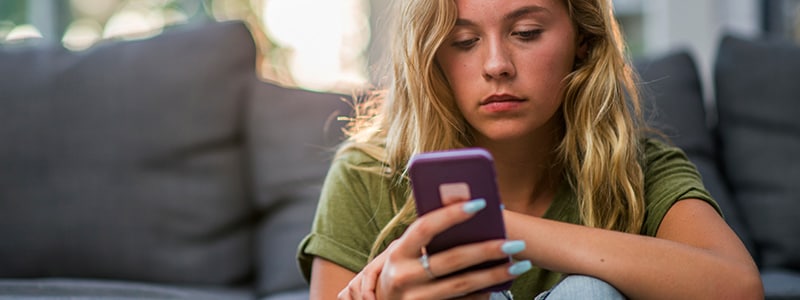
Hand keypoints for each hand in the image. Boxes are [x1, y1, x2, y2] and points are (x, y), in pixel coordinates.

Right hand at [344, 198, 530, 299]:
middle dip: (486, 250)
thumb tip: (468, 207)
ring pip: (462, 285)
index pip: (425, 228)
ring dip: (494, 274)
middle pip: (451, 260)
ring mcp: (416, 299)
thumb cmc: (403, 268)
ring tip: (520, 264)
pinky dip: (483, 293)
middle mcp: (404, 277)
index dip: (451, 214)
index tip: (481, 203)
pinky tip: (502, 283)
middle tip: (515, 242)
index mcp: (398, 253)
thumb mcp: (406, 251)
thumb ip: (429, 235)